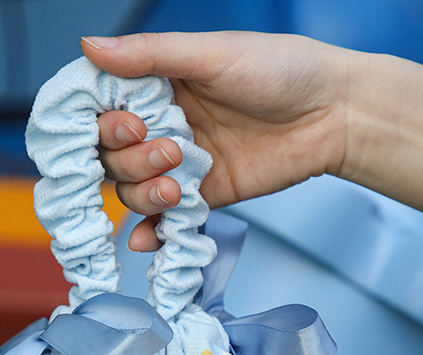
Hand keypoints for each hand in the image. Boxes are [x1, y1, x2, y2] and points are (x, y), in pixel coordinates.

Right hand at [82, 31, 355, 250]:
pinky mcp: (205, 195)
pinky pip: (167, 218)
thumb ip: (151, 56)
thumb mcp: (212, 53)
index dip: (103, 124)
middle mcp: (165, 124)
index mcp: (160, 84)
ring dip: (143, 192)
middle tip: (170, 149)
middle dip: (131, 159)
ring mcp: (184, 164)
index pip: (105, 109)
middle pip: (113, 155)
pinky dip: (152, 232)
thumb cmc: (282, 70)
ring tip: (175, 183)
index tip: (127, 125)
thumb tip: (89, 45)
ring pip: (134, 189)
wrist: (333, 115)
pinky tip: (146, 239)